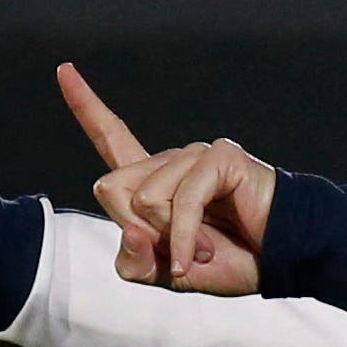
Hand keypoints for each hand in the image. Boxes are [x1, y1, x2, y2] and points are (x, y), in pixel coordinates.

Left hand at [59, 62, 272, 294]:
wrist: (283, 261)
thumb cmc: (234, 261)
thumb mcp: (168, 275)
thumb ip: (136, 263)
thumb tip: (134, 230)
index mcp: (154, 182)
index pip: (112, 138)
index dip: (86, 106)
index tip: (64, 70)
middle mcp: (170, 161)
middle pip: (111, 188)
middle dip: (140, 231)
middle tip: (183, 250)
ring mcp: (193, 155)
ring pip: (143, 200)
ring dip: (174, 239)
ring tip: (207, 249)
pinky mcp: (218, 158)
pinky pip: (180, 203)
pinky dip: (188, 240)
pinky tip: (204, 256)